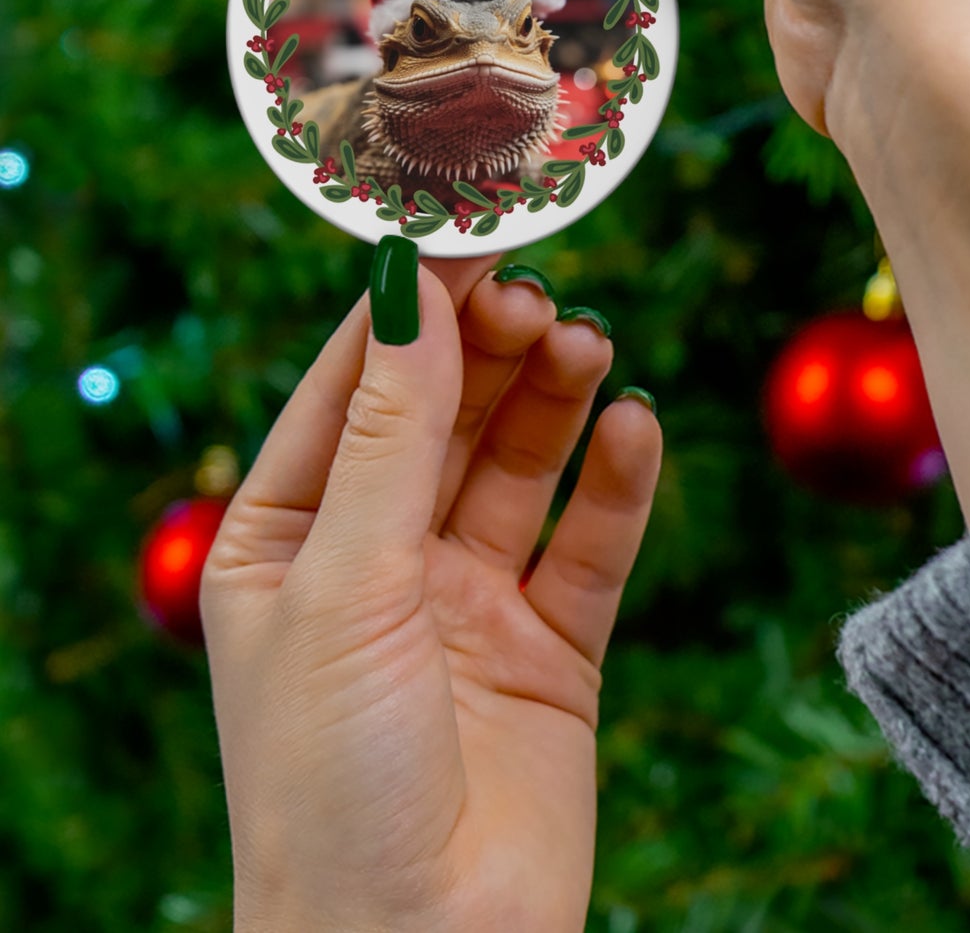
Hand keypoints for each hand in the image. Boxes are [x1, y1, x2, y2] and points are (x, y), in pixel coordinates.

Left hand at [201, 251, 661, 932]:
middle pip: (446, 416)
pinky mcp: (552, 648)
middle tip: (540, 294)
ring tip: (588, 344)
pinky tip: (635, 427)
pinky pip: (591, 544)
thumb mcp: (346, 583)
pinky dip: (617, 483)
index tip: (464, 234)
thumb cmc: (331, 780)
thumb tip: (411, 290)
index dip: (408, 312)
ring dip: (555, 400)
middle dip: (490, 351)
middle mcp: (380, 561)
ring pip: (521, 466)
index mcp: (289, 541)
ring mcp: (469, 602)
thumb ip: (391, 435)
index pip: (352, 390)